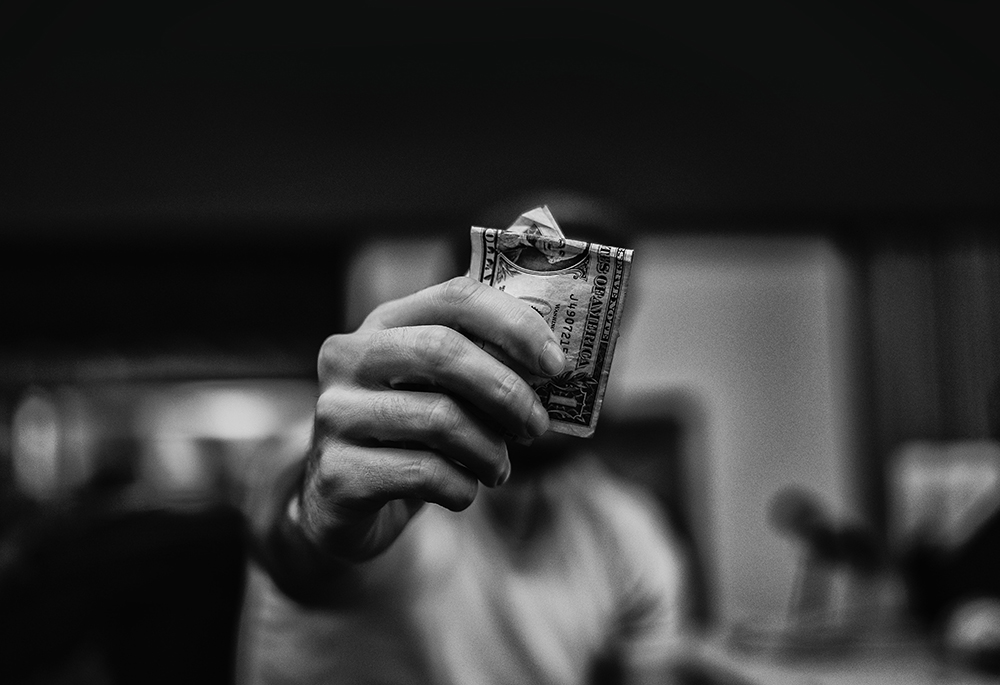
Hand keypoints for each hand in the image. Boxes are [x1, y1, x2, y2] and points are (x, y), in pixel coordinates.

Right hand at [295, 276, 566, 563]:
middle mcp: (348, 357)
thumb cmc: (409, 434)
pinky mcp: (338, 473)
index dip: (514, 325)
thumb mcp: (439, 389)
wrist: (340, 500)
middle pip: (443, 351)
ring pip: (440, 419)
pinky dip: (462, 488)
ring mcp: (334, 414)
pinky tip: (462, 491)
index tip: (557, 365)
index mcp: (382, 323)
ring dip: (490, 451)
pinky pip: (425, 474)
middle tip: (535, 427)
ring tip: (498, 468)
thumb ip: (483, 364)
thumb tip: (556, 363)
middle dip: (508, 392)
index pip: (455, 297)